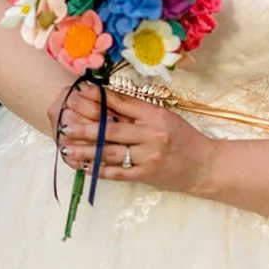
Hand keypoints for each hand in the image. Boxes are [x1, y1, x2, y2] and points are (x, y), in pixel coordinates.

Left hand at [53, 81, 212, 196]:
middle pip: (112, 130)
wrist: (204, 166)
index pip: (124, 103)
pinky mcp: (146, 175)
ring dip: (86, 151)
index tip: (80, 93)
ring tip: (67, 148)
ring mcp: (148, 157)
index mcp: (156, 116)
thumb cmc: (183, 138)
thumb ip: (138, 112)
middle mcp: (152, 136)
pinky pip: (117, 173)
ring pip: (110, 153)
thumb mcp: (164, 117)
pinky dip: (99, 170)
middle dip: (85, 127)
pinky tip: (84, 166)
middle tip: (64, 125)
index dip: (100, 98)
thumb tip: (106, 101)